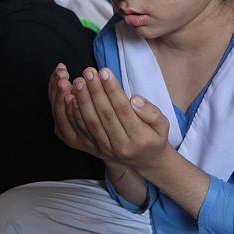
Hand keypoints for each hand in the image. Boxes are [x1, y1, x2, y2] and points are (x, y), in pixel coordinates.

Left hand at [50, 63, 169, 167]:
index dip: (112, 90)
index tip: (105, 72)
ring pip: (90, 123)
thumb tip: (134, 99)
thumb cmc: (152, 137)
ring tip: (78, 81)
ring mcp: (104, 149)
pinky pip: (80, 131)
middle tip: (89, 72)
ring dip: (82, 100)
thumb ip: (152, 112)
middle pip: (105, 115)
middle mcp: (120, 146)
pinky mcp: (92, 149)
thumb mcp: (162, 125)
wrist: (142, 161)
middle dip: (95, 91)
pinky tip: (70, 98)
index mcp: (139, 138)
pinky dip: (73, 114)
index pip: (123, 110)